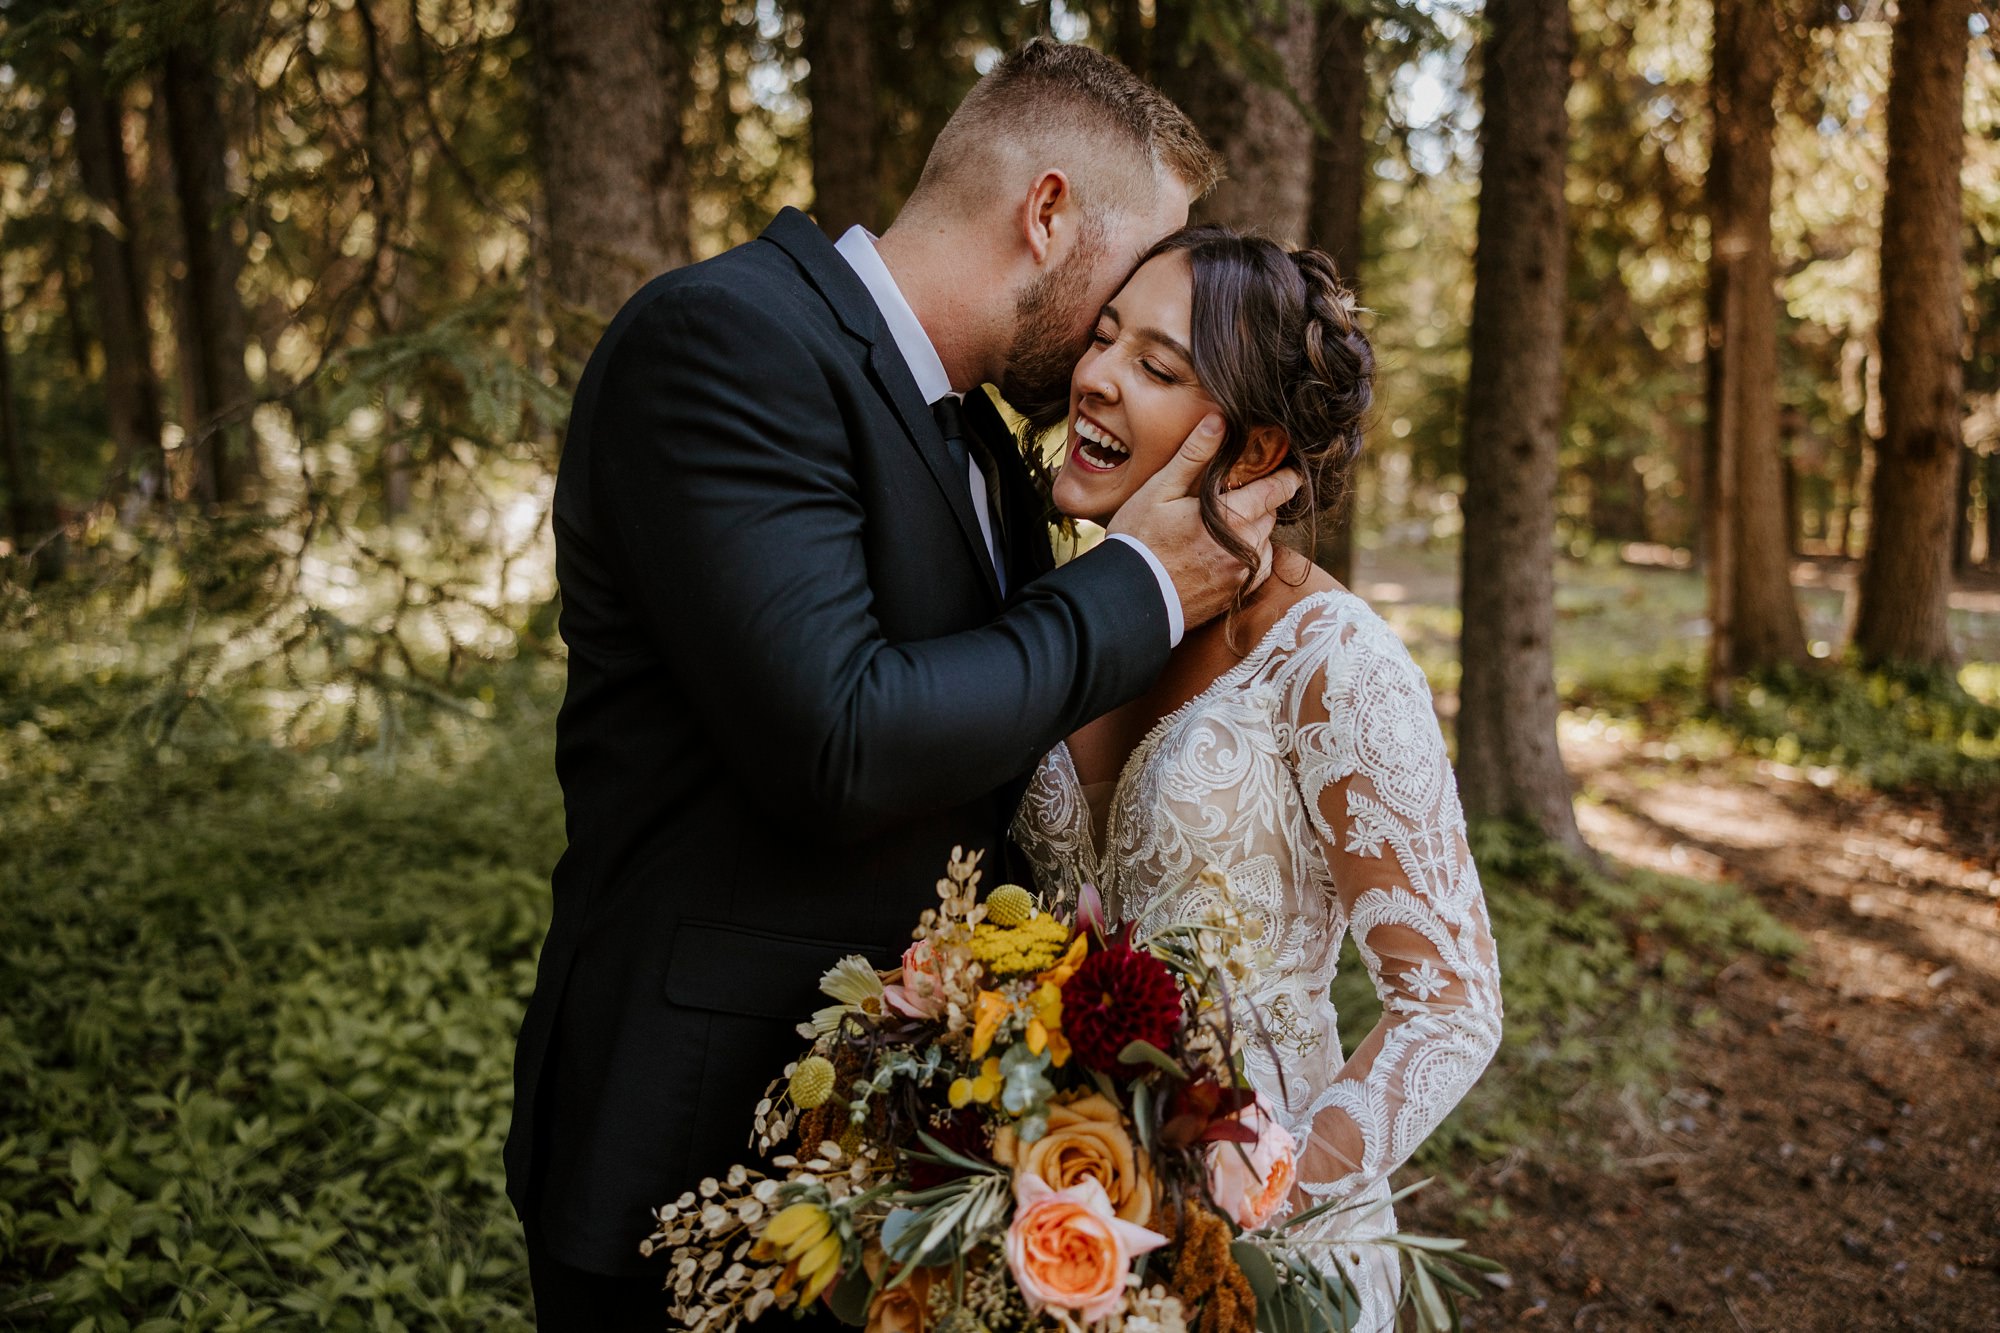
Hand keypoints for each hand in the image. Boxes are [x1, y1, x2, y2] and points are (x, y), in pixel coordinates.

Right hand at [1105, 414, 1300, 630]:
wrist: (1128, 599)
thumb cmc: (1139, 540)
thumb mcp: (1159, 491)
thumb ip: (1193, 456)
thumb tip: (1218, 420)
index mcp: (1231, 518)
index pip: (1276, 490)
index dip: (1286, 477)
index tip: (1290, 469)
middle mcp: (1245, 548)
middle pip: (1269, 516)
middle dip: (1258, 503)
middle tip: (1234, 496)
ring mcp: (1240, 575)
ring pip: (1263, 542)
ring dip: (1252, 531)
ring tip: (1222, 526)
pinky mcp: (1233, 595)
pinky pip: (1255, 568)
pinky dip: (1247, 556)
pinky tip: (1221, 552)